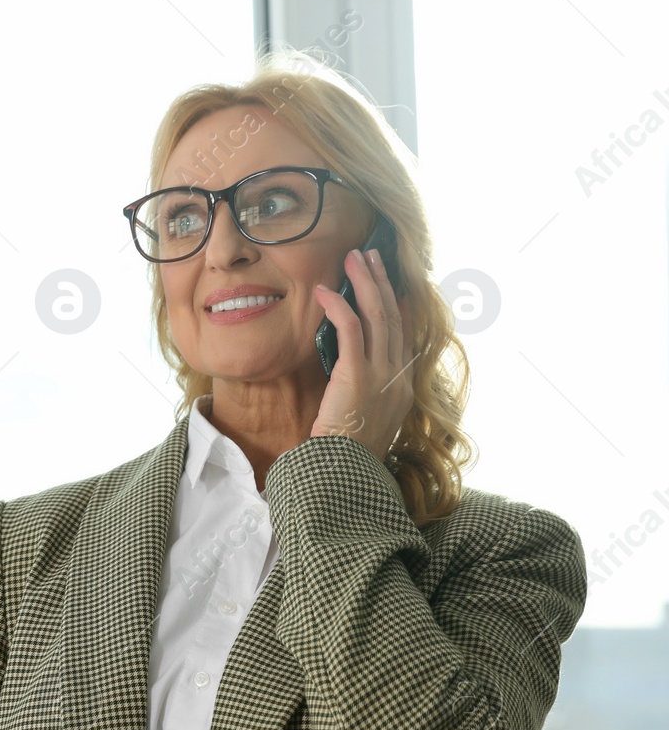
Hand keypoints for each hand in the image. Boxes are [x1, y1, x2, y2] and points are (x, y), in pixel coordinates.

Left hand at [310, 247, 414, 466]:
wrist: (344, 474)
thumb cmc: (346, 453)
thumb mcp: (365, 422)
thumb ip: (365, 396)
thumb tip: (351, 379)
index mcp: (401, 388)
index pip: (403, 336)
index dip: (397, 305)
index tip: (391, 284)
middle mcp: (397, 377)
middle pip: (394, 317)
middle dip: (382, 282)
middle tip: (371, 255)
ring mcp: (381, 375)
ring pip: (378, 315)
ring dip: (366, 282)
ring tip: (355, 257)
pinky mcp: (357, 376)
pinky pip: (351, 330)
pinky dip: (340, 307)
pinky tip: (326, 291)